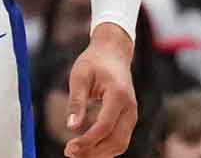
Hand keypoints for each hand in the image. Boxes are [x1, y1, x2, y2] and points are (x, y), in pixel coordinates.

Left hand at [64, 25, 138, 157]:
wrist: (113, 53)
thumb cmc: (94, 62)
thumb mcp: (80, 76)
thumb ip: (76, 101)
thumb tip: (71, 127)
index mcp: (118, 95)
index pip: (105, 127)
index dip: (88, 141)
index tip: (69, 147)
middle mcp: (130, 108)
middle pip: (115, 141)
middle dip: (93, 151)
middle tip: (69, 153)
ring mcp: (132, 115)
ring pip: (120, 144)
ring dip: (99, 153)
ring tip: (75, 153)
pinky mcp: (128, 119)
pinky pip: (119, 140)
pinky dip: (104, 148)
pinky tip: (87, 148)